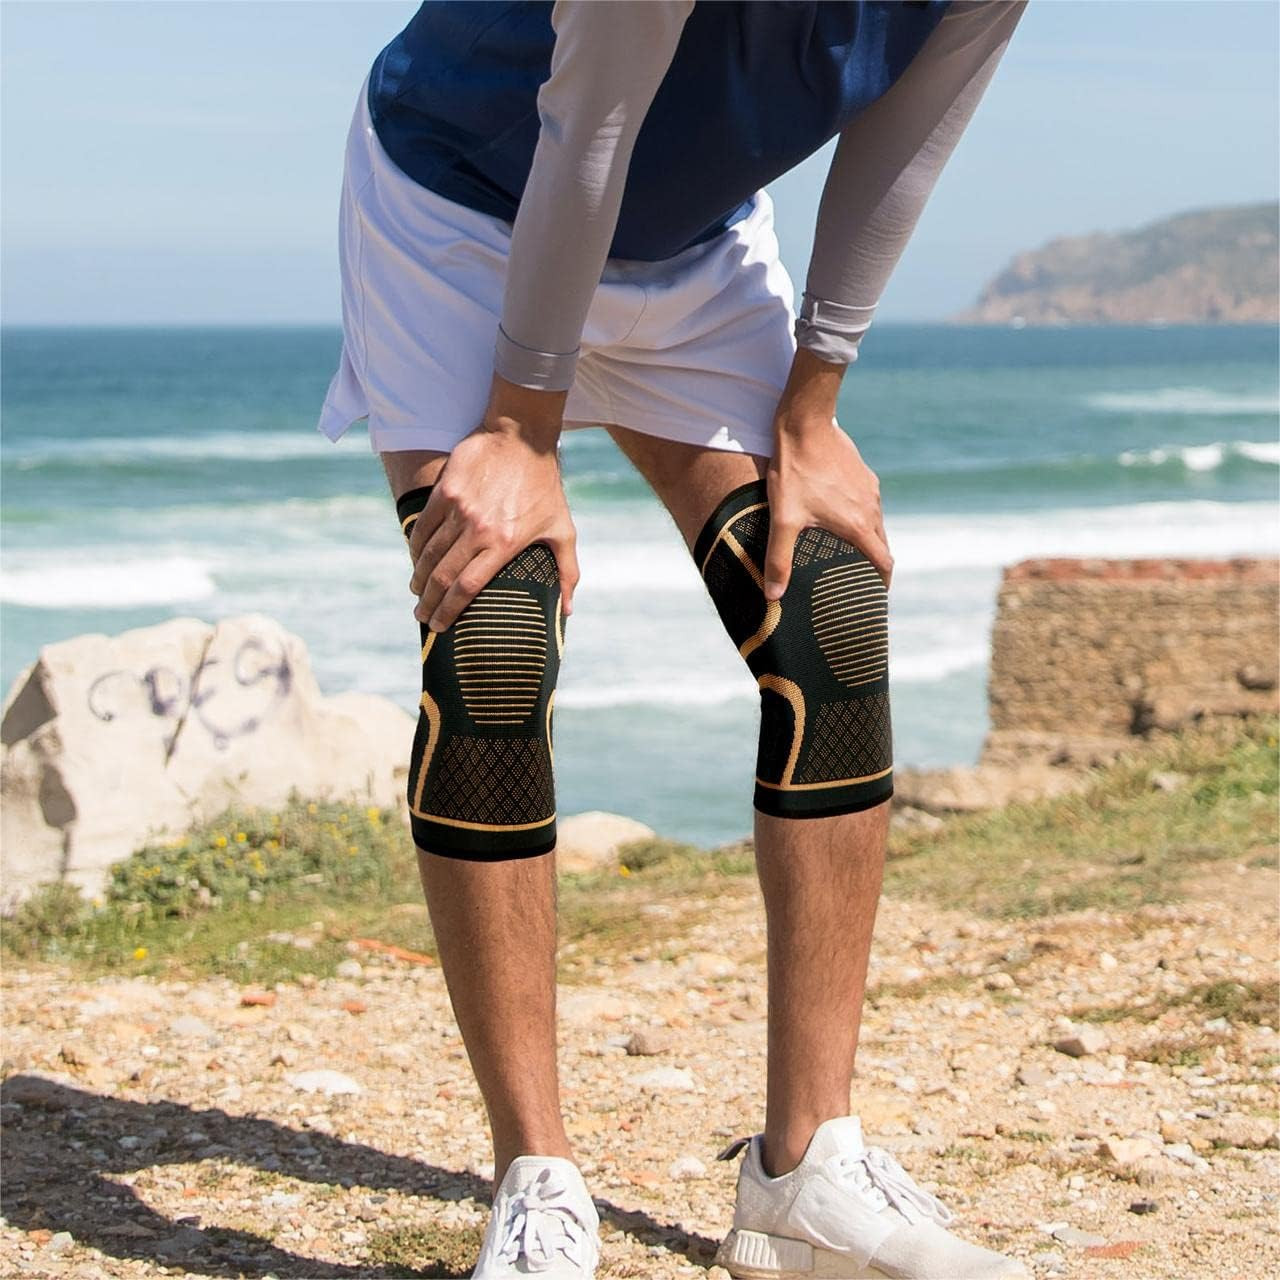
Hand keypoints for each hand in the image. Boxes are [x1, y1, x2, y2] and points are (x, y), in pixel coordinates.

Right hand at [407, 376, 579, 630]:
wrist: (523, 437)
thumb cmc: (545, 486)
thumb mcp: (563, 530)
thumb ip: (567, 571)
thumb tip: (568, 610)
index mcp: (505, 545)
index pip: (467, 588)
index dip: (449, 611)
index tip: (439, 626)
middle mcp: (479, 530)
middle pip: (443, 577)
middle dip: (428, 603)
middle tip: (422, 616)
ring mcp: (459, 509)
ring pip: (428, 554)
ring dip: (419, 579)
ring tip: (417, 593)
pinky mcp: (446, 490)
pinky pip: (422, 527)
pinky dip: (415, 548)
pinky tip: (416, 561)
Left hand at [763, 405, 891, 600]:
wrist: (805, 424)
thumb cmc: (794, 472)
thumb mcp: (783, 519)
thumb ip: (779, 558)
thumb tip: (773, 595)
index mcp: (858, 525)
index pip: (883, 563)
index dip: (881, 583)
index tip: (874, 598)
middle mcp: (871, 508)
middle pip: (882, 545)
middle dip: (873, 565)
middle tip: (856, 581)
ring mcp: (869, 489)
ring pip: (875, 523)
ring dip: (867, 540)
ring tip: (847, 554)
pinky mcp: (863, 474)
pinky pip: (867, 503)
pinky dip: (860, 518)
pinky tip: (838, 518)